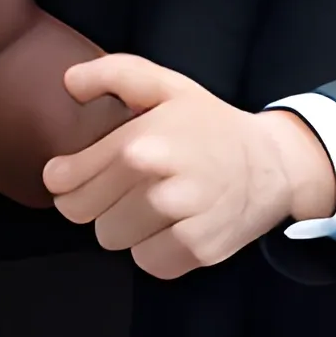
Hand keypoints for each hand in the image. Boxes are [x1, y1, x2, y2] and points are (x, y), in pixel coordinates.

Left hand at [41, 56, 335, 280]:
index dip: (63, 178)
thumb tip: (68, 81)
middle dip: (94, 199)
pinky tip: (171, 223)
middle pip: (83, 214)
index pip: (67, 181)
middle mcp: (157, 185)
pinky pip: (147, 262)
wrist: (272, 163)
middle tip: (119, 183)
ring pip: (112, 239)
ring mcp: (179, 221)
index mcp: (140, 143)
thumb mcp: (164, 84)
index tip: (68, 174)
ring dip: (124, 224)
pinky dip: (153, 248)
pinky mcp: (198, 250)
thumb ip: (112, 74)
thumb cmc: (210, 123)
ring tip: (150, 199)